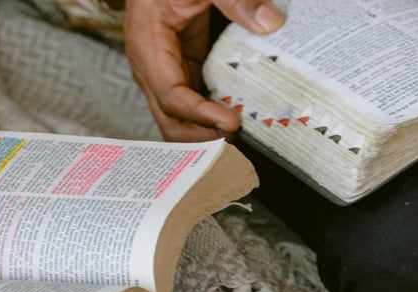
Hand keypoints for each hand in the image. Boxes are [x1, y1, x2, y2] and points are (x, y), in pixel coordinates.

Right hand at [125, 0, 283, 141]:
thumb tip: (269, 22)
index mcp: (148, 47)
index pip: (170, 96)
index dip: (200, 115)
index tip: (231, 123)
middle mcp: (151, 67)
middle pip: (170, 119)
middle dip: (201, 138)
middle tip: (238, 142)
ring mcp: (165, 72)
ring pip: (180, 118)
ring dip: (206, 133)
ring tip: (240, 139)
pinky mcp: (182, 70)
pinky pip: (193, 104)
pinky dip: (211, 117)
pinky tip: (236, 120)